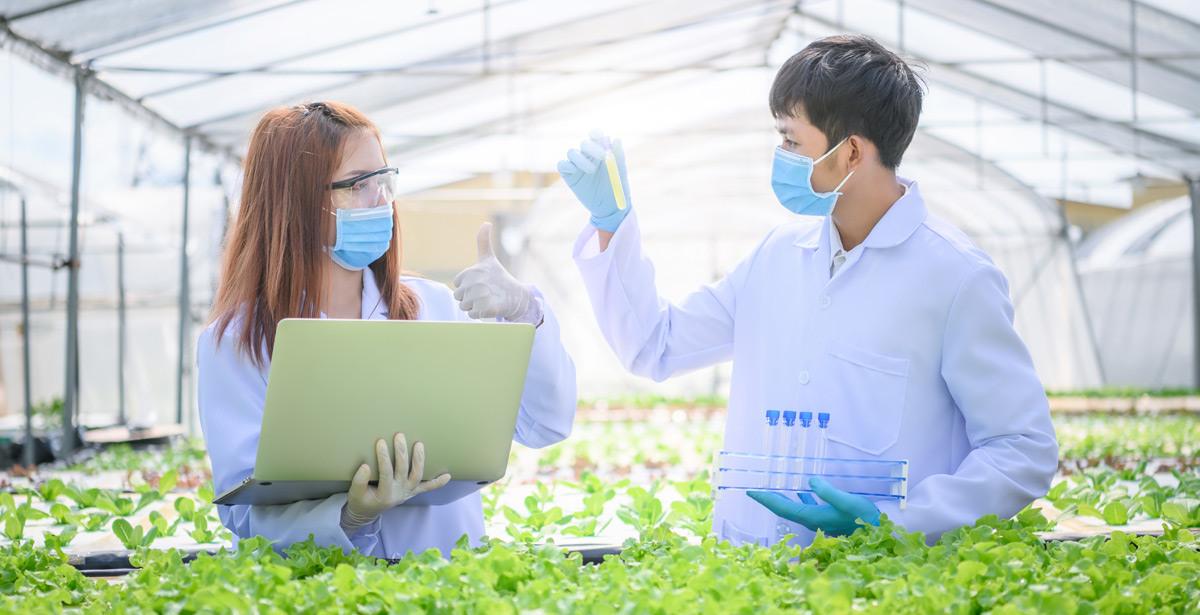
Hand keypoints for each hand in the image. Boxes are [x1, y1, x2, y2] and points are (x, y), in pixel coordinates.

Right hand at [341, 433, 450, 532]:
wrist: (367, 513)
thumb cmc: (360, 500)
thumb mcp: (354, 493)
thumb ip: (359, 481)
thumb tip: (365, 466)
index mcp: (384, 493)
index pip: (385, 472)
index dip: (383, 457)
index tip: (380, 441)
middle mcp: (399, 493)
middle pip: (403, 470)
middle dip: (401, 452)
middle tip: (399, 435)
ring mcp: (408, 492)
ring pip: (417, 476)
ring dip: (419, 460)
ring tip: (419, 444)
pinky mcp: (412, 492)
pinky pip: (427, 488)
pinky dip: (437, 483)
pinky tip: (448, 476)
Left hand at [452, 222, 539, 322]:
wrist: (517, 296)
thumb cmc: (499, 277)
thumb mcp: (489, 259)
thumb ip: (483, 241)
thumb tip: (486, 223)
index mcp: (471, 271)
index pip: (457, 285)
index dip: (467, 287)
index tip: (480, 284)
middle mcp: (474, 283)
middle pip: (459, 297)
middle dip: (470, 298)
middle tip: (485, 293)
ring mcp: (480, 296)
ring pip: (464, 306)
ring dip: (474, 306)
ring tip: (487, 300)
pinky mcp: (485, 308)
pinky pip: (472, 315)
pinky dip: (480, 314)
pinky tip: (490, 307)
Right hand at [556, 130, 630, 231]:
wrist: (609, 207)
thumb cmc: (616, 188)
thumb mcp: (620, 172)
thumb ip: (619, 156)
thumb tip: (616, 139)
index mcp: (600, 151)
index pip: (595, 136)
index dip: (595, 134)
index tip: (599, 137)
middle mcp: (587, 156)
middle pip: (584, 143)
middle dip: (591, 147)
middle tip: (602, 157)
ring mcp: (577, 165)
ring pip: (572, 152)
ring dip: (581, 159)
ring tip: (592, 171)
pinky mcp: (568, 175)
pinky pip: (562, 165)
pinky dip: (567, 164)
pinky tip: (575, 170)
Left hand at [747, 477, 880, 535]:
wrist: (881, 531)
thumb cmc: (865, 516)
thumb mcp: (848, 502)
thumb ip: (828, 492)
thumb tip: (809, 481)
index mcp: (814, 517)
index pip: (783, 508)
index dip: (766, 499)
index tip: (750, 491)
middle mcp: (813, 521)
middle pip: (785, 509)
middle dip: (769, 499)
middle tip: (754, 489)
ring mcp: (821, 521)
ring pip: (795, 509)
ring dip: (783, 499)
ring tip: (773, 489)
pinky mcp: (829, 518)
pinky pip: (808, 508)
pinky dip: (801, 499)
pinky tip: (803, 492)